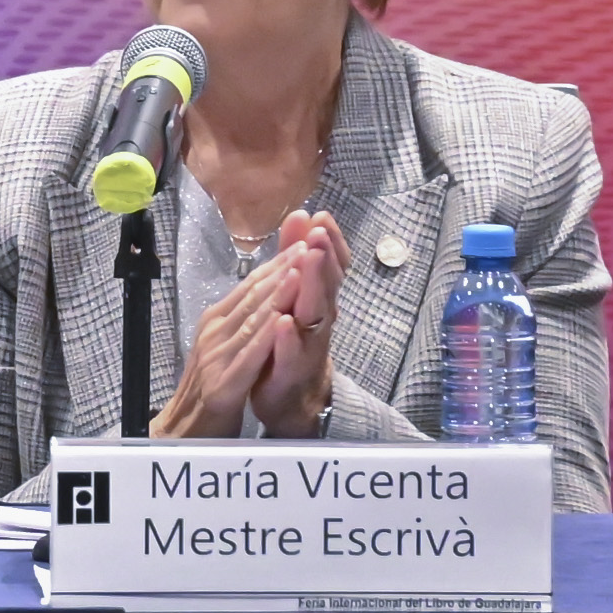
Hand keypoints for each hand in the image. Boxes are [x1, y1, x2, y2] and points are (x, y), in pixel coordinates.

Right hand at [151, 213, 341, 437]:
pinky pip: (251, 353)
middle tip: (307, 242)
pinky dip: (269, 332)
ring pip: (253, 317)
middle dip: (282, 267)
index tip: (301, 242)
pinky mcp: (224, 382)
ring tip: (301, 265)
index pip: (249, 287)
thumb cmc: (209, 393)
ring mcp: (217, 355)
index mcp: (215, 322)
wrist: (184, 435)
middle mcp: (214, 331)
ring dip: (279, 290)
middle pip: (253, 294)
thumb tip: (259, 300)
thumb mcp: (225, 351)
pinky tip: (285, 317)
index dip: (275, 263)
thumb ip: (239, 326)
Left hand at [240, 211, 341, 432]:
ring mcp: (309, 345)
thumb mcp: (296, 296)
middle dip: (323, 258)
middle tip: (320, 232)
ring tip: (308, 261)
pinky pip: (292, 354)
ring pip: (314, 315)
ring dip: (312, 288)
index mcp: (318, 300)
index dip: (329, 242)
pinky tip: (282, 322)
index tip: (322, 215)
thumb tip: (304, 214)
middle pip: (325, 285)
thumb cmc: (293, 341)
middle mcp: (319, 319)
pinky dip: (288, 338)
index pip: (329, 266)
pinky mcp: (291, 371)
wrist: (292, 398)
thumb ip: (296, 257)